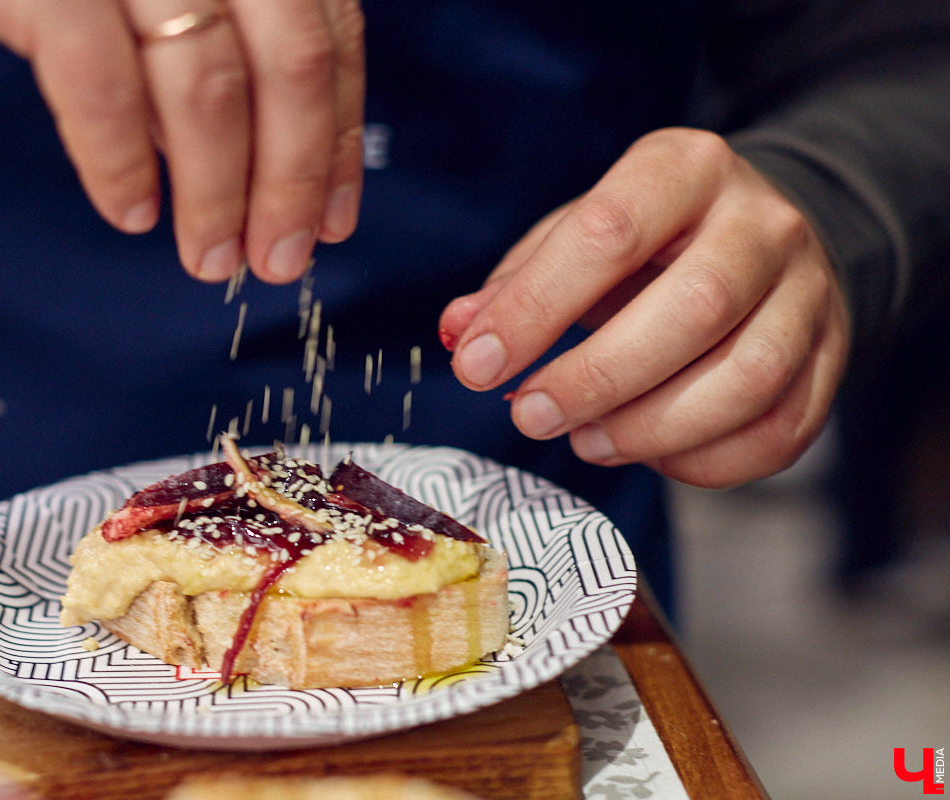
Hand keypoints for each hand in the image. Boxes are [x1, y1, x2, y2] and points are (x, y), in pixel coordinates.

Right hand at [0, 0, 364, 283]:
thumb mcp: (164, 5)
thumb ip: (222, 66)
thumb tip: (272, 184)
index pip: (329, 38)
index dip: (338, 138)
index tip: (331, 220)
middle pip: (290, 62)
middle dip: (291, 177)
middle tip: (279, 257)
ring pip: (208, 83)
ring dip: (216, 191)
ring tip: (209, 255)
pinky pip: (100, 84)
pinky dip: (120, 161)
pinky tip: (131, 210)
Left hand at [438, 128, 850, 487]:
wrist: (760, 235)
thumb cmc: (649, 241)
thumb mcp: (575, 235)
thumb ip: (517, 283)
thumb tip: (460, 332)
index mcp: (686, 169)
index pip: (608, 233)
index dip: (534, 310)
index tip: (477, 366)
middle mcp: (762, 224)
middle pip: (694, 309)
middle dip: (596, 378)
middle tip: (531, 415)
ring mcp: (809, 293)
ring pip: (747, 379)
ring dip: (651, 429)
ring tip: (587, 440)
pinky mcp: (831, 358)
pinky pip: (779, 431)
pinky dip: (703, 461)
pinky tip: (649, 451)